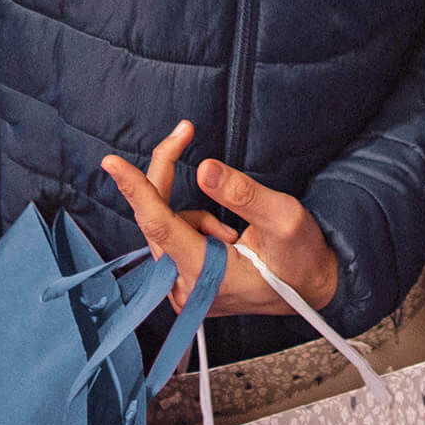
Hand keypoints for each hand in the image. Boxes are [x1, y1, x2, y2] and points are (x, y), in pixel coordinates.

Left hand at [102, 121, 340, 317]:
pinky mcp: (183, 284)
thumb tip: (203, 169)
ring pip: (163, 228)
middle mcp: (184, 288)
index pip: (161, 225)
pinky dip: (194, 225)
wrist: (312, 292)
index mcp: (207, 275)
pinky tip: (227, 243)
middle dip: (167, 178)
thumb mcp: (284, 219)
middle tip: (183, 133)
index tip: (112, 162)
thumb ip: (242, 194)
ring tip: (236, 236)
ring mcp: (181, 289)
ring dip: (192, 213)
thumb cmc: (302, 259)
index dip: (136, 189)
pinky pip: (172, 239)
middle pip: (156, 221)